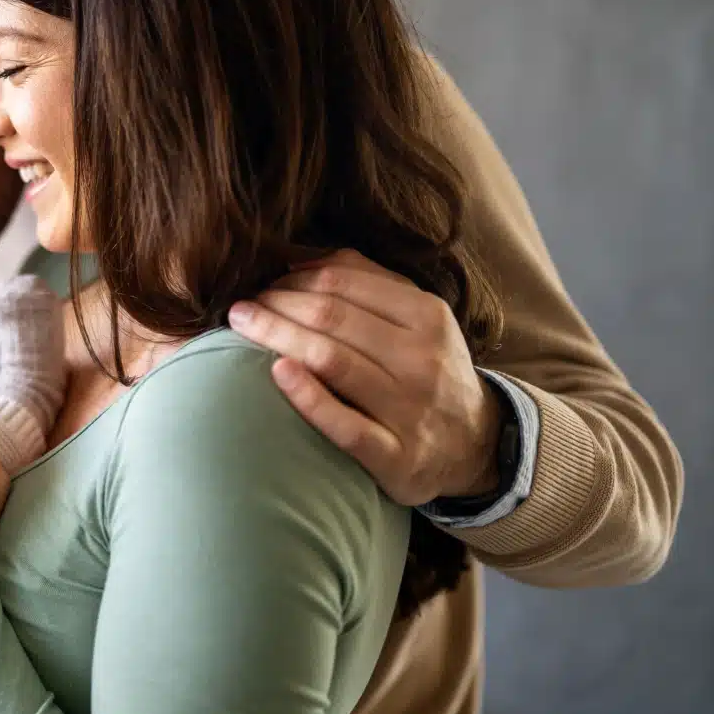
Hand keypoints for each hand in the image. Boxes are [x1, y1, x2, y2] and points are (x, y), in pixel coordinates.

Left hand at [226, 249, 503, 505]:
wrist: (474, 445)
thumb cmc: (426, 369)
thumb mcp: (418, 317)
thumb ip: (367, 280)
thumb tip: (298, 257)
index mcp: (427, 316)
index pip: (343, 283)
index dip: (291, 280)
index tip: (260, 285)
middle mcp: (422, 359)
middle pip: (331, 319)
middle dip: (276, 306)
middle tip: (240, 308)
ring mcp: (411, 409)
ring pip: (333, 362)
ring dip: (277, 337)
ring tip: (239, 328)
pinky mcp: (396, 457)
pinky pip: (345, 426)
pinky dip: (308, 397)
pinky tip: (277, 374)